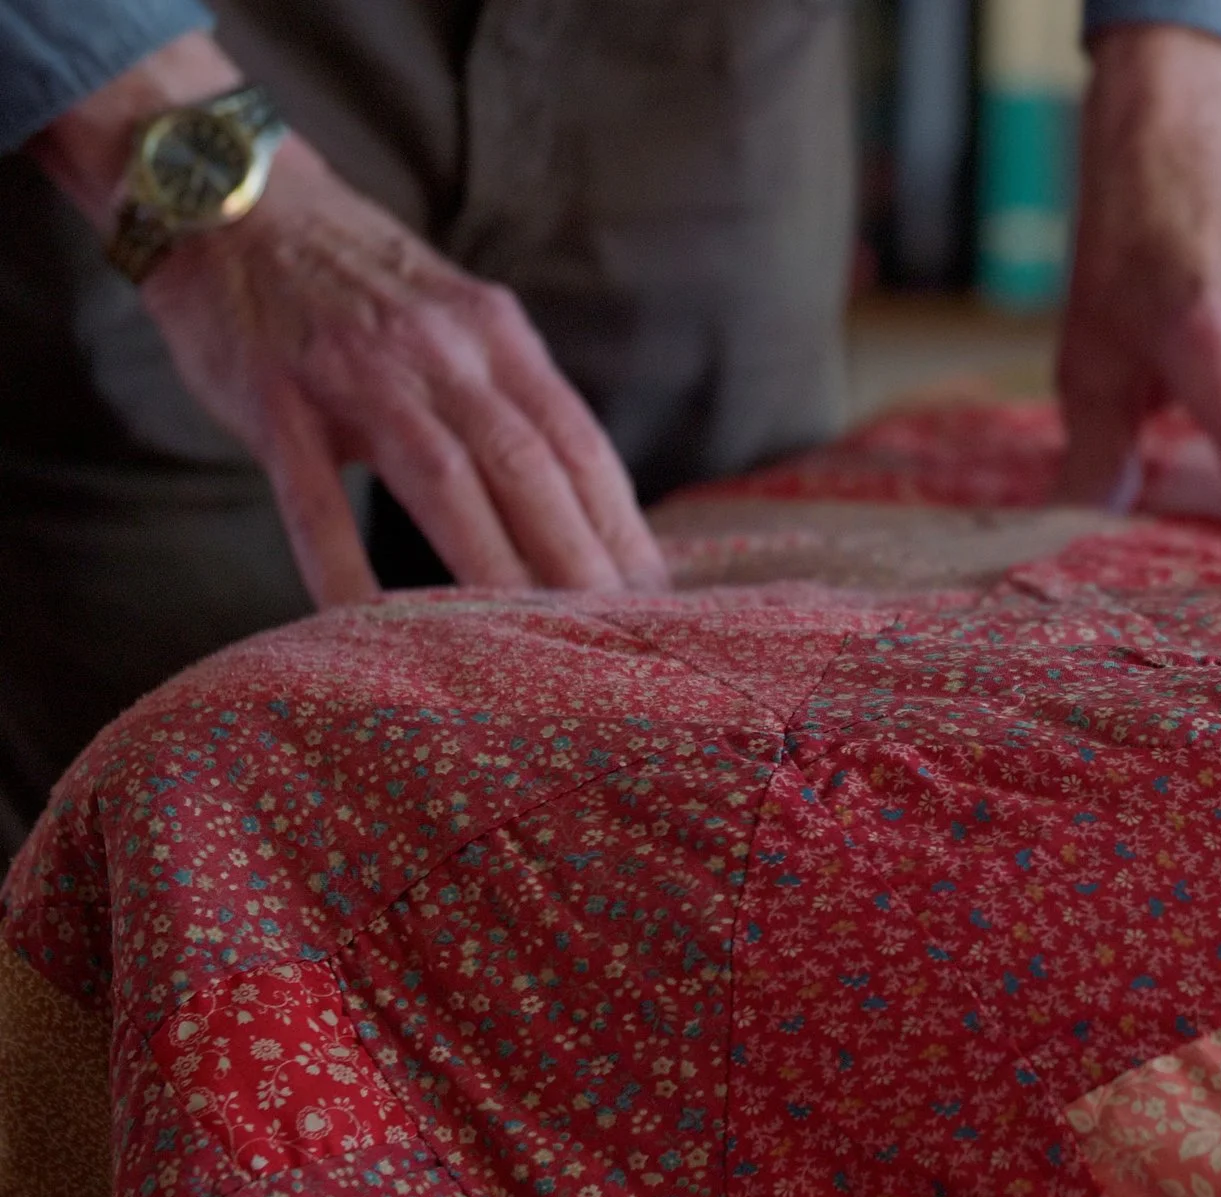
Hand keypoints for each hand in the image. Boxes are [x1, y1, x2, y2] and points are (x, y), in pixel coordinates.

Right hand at [31, 34, 666, 606]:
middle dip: (580, 557)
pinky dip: (341, 562)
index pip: (578, 440)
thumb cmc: (357, 286)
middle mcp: (440, 351)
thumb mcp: (455, 321)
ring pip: (445, 479)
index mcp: (495, 334)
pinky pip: (311, 495)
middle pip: (530, 466)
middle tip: (617, 634)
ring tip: (531, 639)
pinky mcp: (273, 396)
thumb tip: (576, 497)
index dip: (620, 520)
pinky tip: (367, 622)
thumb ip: (508, 398)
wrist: (231, 200)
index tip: (655, 590)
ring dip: (494, 566)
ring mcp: (356, 372)